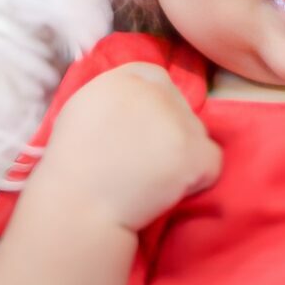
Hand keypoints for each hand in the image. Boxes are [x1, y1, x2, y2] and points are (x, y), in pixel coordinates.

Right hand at [41, 62, 222, 231]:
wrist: (78, 207)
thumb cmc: (72, 168)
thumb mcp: (84, 110)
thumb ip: (117, 96)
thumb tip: (144, 97)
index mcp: (123, 79)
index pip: (156, 77)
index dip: (154, 104)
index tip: (142, 130)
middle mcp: (153, 93)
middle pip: (179, 105)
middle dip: (169, 130)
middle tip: (145, 160)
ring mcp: (177, 123)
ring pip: (197, 133)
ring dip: (183, 153)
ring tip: (151, 177)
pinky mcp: (194, 154)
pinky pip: (212, 162)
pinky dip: (199, 178)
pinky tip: (168, 188)